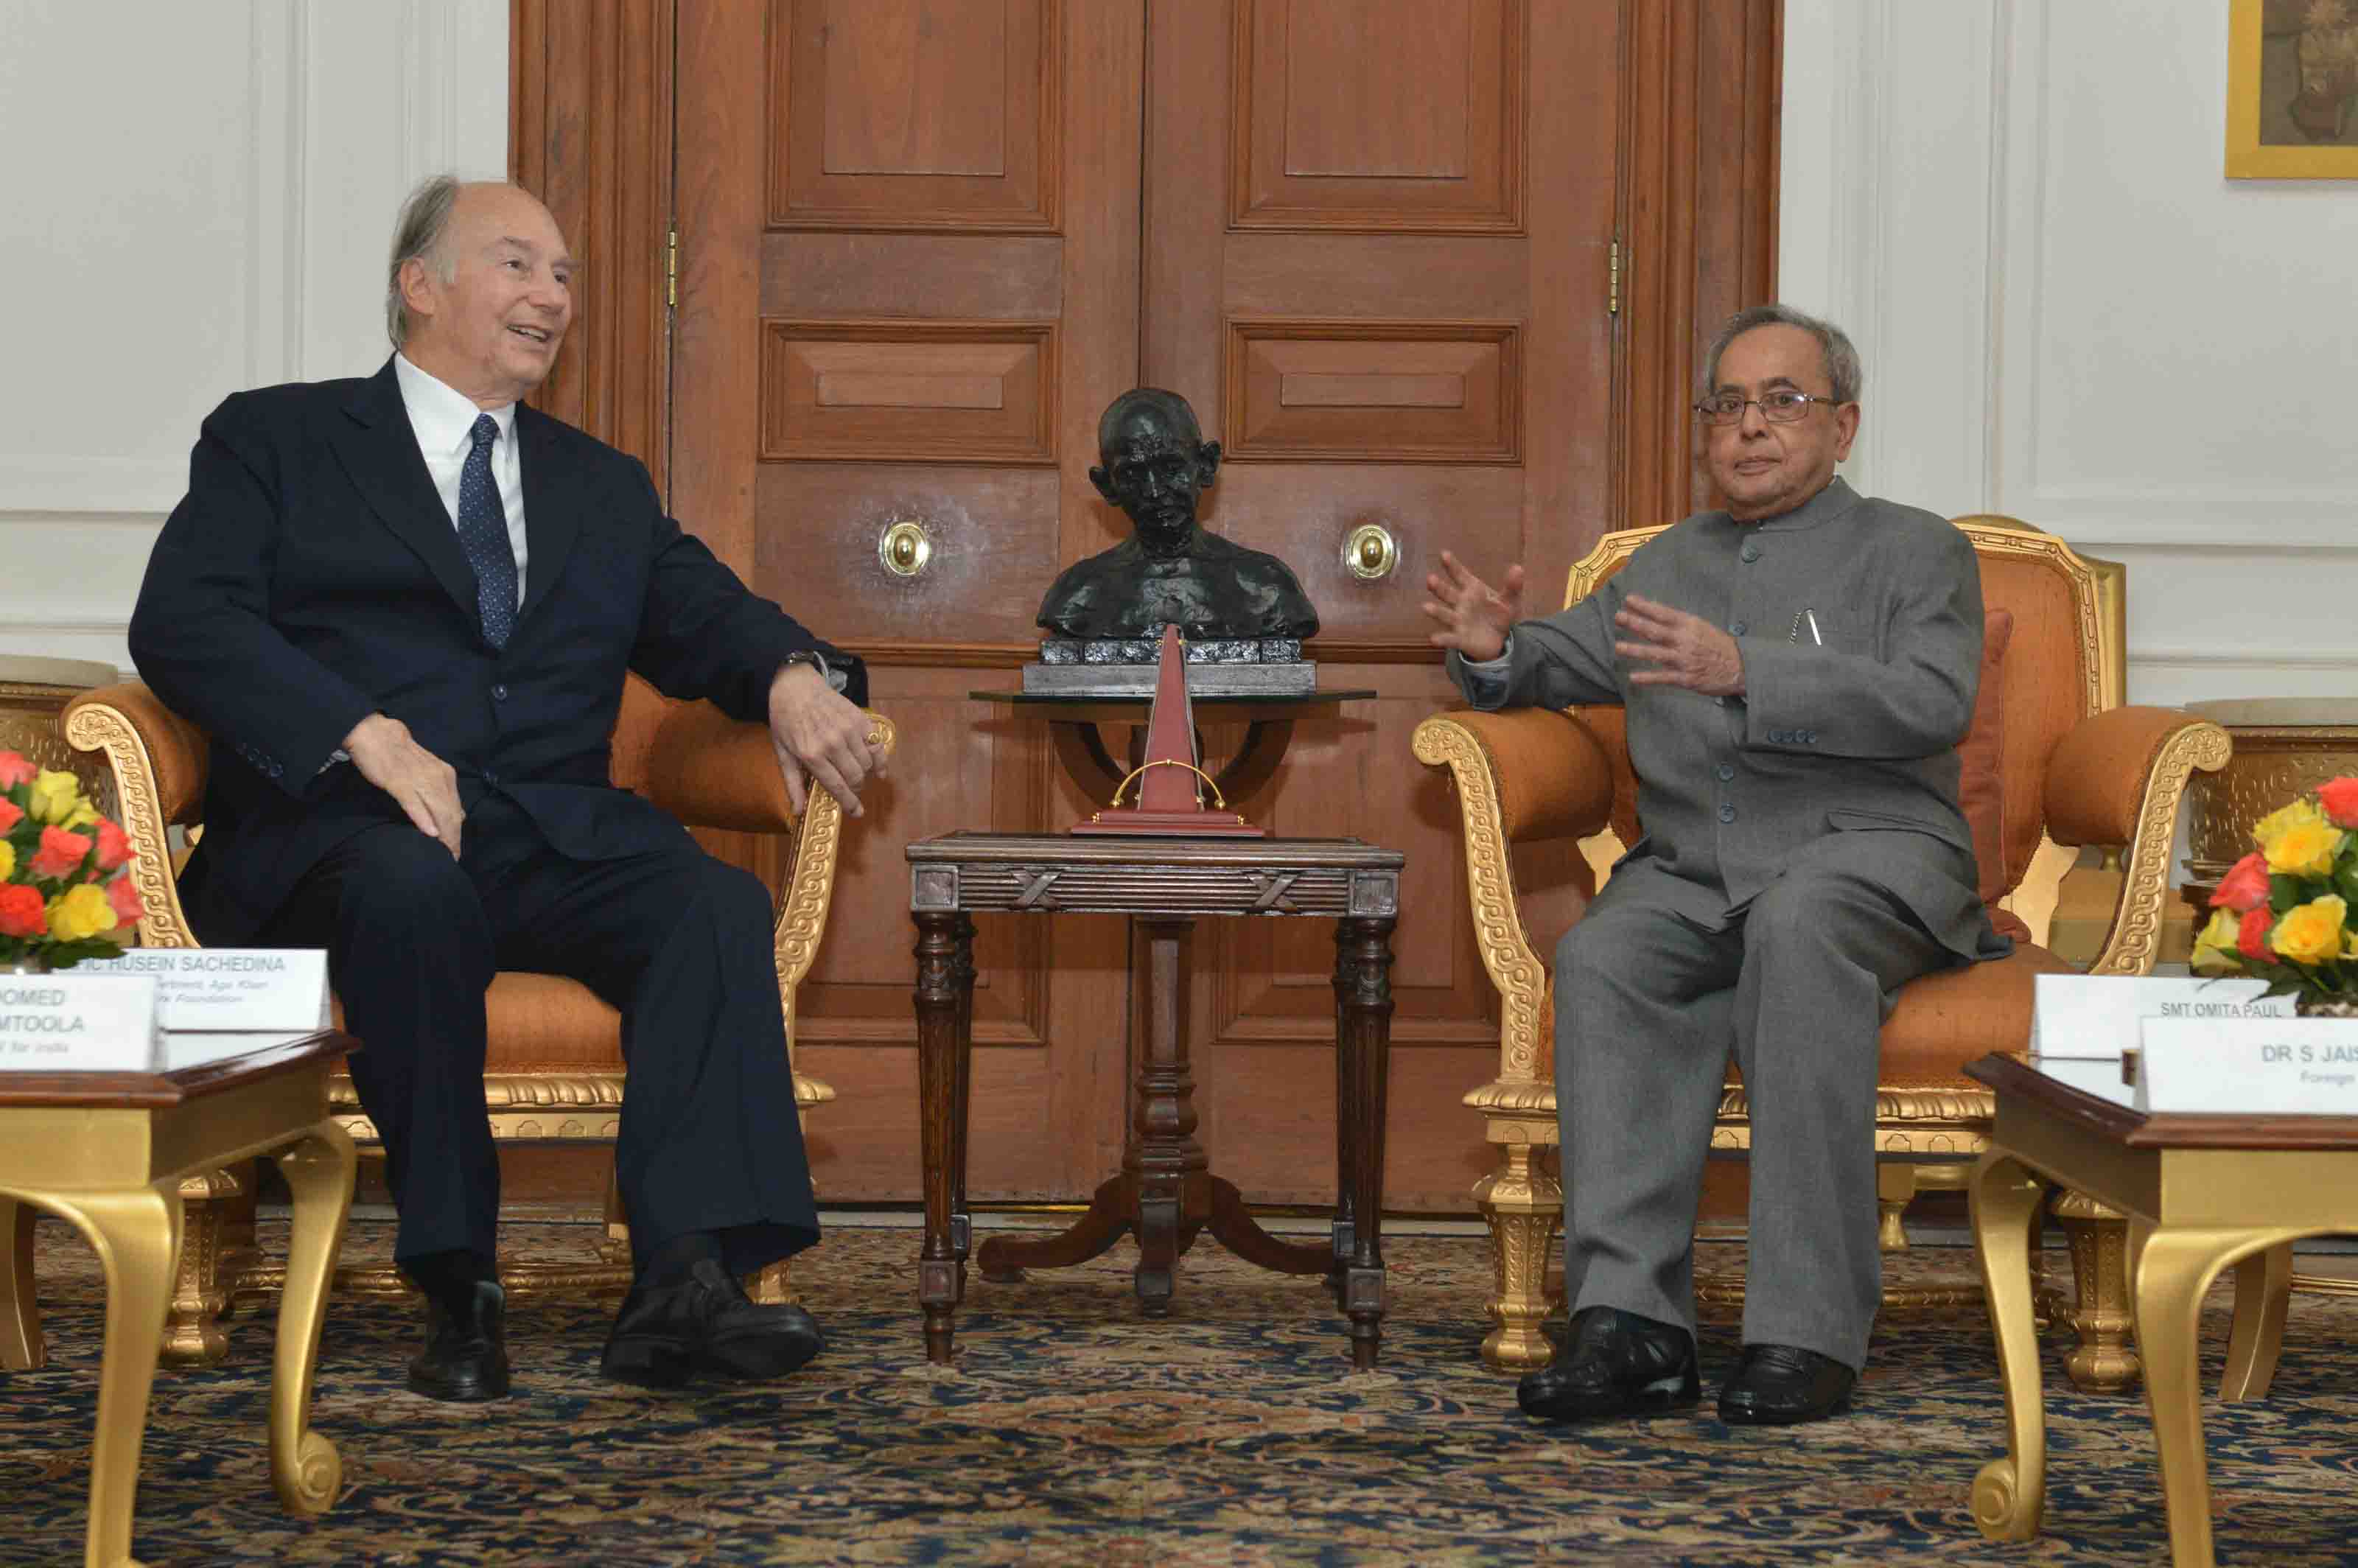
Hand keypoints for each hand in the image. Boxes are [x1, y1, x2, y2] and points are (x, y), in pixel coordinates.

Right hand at [342, 713, 463, 857]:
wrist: (378, 734)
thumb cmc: (401, 755)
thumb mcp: (429, 772)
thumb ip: (441, 792)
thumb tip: (458, 814)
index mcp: (445, 776)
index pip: (456, 810)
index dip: (458, 832)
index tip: (457, 851)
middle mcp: (438, 778)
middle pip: (451, 814)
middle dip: (454, 838)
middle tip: (453, 858)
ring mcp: (419, 780)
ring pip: (438, 810)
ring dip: (444, 834)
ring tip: (445, 853)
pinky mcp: (399, 782)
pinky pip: (414, 803)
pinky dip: (423, 818)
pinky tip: (430, 833)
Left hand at [767, 662, 887, 817]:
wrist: (795, 686)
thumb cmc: (786, 721)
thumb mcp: (782, 753)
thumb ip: (793, 784)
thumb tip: (798, 812)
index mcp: (811, 755)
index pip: (837, 786)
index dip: (850, 803)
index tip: (857, 812)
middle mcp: (832, 744)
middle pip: (856, 777)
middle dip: (856, 788)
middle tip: (852, 788)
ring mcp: (848, 730)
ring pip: (868, 764)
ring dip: (866, 774)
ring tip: (858, 774)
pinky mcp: (860, 719)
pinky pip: (878, 745)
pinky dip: (880, 758)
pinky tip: (878, 767)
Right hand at [1421, 550, 1524, 662]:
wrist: (1500, 639)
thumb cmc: (1500, 614)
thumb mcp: (1510, 600)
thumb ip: (1512, 586)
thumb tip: (1518, 568)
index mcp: (1472, 589)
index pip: (1460, 575)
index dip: (1452, 565)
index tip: (1444, 554)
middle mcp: (1461, 603)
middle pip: (1447, 593)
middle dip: (1438, 587)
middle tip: (1430, 579)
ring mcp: (1459, 620)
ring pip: (1445, 614)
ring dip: (1436, 611)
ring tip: (1426, 607)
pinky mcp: (1460, 638)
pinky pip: (1450, 638)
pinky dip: (1442, 639)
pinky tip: (1434, 639)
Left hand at [1613, 593, 1744, 695]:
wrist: (1742, 667)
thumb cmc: (1719, 646)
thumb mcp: (1701, 628)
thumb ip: (1679, 624)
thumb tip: (1656, 615)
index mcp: (1690, 625)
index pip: (1663, 613)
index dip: (1644, 606)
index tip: (1628, 599)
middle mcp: (1685, 640)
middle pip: (1656, 630)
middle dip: (1635, 623)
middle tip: (1618, 617)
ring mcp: (1685, 659)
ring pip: (1656, 653)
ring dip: (1636, 649)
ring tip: (1618, 647)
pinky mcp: (1687, 678)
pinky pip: (1664, 678)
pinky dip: (1648, 678)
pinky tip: (1633, 678)